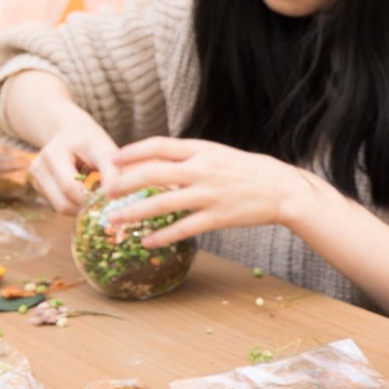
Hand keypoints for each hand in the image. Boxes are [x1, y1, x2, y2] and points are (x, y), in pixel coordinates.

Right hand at [29, 112, 119, 212]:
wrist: (69, 132)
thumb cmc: (90, 141)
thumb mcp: (104, 150)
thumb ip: (112, 173)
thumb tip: (114, 200)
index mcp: (53, 154)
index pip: (70, 187)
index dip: (92, 199)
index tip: (112, 201)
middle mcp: (38, 168)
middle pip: (63, 204)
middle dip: (88, 207)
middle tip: (107, 201)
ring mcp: (35, 179)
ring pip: (61, 208)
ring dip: (82, 207)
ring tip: (96, 193)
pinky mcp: (38, 188)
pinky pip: (59, 206)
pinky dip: (75, 204)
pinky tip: (84, 190)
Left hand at [105, 137, 308, 247]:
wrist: (282, 188)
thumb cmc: (247, 171)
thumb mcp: (217, 155)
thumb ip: (189, 158)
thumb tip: (156, 165)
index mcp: (201, 150)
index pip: (159, 145)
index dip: (133, 152)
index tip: (113, 159)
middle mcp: (202, 169)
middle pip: (154, 173)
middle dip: (125, 183)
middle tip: (106, 192)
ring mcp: (209, 194)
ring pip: (163, 202)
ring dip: (134, 213)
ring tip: (114, 221)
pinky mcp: (217, 217)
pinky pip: (183, 228)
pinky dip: (162, 236)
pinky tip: (146, 242)